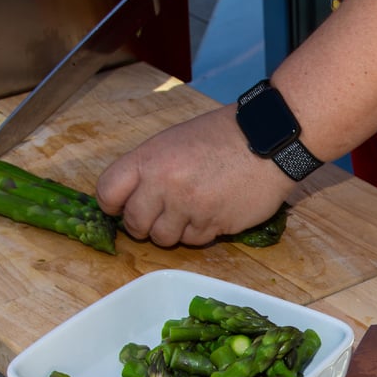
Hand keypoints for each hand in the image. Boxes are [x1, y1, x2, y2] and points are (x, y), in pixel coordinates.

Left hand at [95, 106, 295, 246]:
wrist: (268, 139)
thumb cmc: (222, 135)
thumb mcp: (175, 140)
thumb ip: (151, 168)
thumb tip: (132, 197)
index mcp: (150, 159)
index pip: (108, 192)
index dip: (113, 205)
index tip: (120, 207)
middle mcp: (165, 185)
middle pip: (134, 223)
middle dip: (143, 224)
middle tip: (158, 216)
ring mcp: (189, 207)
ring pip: (163, 238)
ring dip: (172, 231)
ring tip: (189, 212)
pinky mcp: (213, 224)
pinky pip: (193, 241)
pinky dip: (199, 232)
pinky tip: (211, 212)